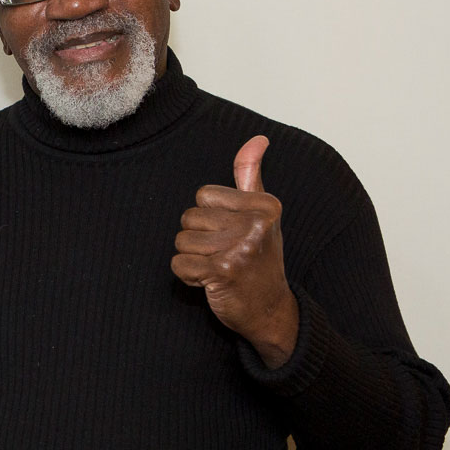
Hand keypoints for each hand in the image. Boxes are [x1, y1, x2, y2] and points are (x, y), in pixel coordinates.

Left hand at [172, 135, 299, 366]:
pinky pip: (178, 264)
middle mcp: (255, 223)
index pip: (203, 195)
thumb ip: (251, 176)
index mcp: (265, 205)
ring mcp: (239, 247)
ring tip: (217, 268)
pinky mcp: (222, 270)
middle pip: (189, 217)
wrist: (270, 309)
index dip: (209, 217)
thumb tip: (257, 139)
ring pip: (181, 241)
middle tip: (224, 255)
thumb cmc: (260, 258)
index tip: (230, 234)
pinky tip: (210, 281)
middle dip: (198, 239)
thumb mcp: (261, 214)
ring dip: (192, 258)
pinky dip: (188, 276)